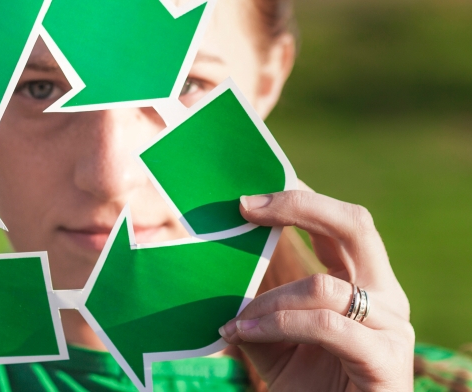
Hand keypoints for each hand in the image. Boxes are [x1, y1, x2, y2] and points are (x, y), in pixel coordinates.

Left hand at [219, 190, 413, 390]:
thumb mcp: (272, 336)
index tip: (248, 199)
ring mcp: (390, 327)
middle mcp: (384, 296)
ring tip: (233, 322)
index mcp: (363, 283)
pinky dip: (278, 325)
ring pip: (323, 285)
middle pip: (354, 225)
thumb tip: (223, 264)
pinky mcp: (384, 359)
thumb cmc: (306, 385)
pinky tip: (243, 334)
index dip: (298, 202)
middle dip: (298, 207)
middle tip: (247, 207)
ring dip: (267, 301)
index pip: (339, 223)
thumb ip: (258, 301)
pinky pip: (326, 325)